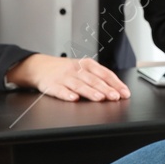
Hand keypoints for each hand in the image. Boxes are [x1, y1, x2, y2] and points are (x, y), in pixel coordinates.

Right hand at [9, 54, 130, 101]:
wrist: (40, 66)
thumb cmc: (66, 70)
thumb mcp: (82, 68)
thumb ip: (98, 77)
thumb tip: (117, 89)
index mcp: (86, 64)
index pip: (104, 73)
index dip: (115, 83)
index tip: (124, 93)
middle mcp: (76, 70)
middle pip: (93, 80)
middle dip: (105, 89)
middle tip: (115, 96)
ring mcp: (64, 77)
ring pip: (79, 85)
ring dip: (90, 92)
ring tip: (99, 98)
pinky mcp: (52, 85)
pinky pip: (60, 90)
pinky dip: (67, 94)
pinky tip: (74, 98)